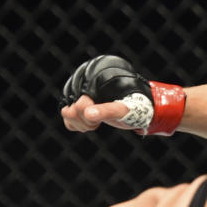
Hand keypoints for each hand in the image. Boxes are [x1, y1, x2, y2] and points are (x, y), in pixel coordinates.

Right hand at [58, 56, 184, 135]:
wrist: (139, 107)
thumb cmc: (134, 106)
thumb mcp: (123, 110)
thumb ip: (106, 111)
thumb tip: (89, 113)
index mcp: (91, 82)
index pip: (78, 106)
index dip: (90, 117)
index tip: (102, 119)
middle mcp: (82, 86)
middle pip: (69, 112)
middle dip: (87, 121)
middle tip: (101, 121)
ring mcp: (80, 95)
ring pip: (67, 115)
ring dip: (82, 123)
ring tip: (97, 121)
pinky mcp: (79, 104)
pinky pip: (68, 120)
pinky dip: (78, 125)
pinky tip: (92, 122)